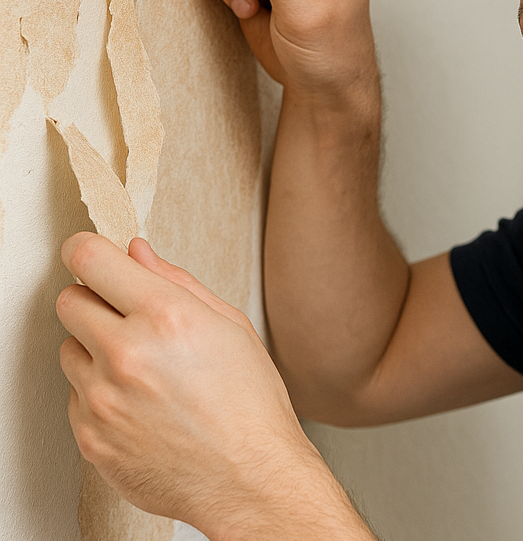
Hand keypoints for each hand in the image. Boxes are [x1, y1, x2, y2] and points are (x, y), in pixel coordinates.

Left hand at [56, 233, 367, 538]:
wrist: (248, 478)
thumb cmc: (249, 402)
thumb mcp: (228, 324)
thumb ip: (176, 281)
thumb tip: (136, 253)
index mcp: (164, 316)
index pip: (91, 260)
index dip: (87, 249)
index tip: (90, 253)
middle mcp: (126, 354)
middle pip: (69, 301)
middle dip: (95, 299)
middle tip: (127, 315)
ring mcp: (102, 400)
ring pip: (68, 350)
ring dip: (95, 349)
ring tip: (143, 369)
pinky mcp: (90, 438)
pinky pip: (75, 397)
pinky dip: (99, 393)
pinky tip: (140, 403)